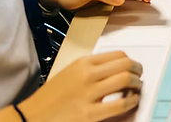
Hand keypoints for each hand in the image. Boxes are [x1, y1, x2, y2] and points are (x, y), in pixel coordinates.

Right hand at [18, 51, 142, 121]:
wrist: (31, 116)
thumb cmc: (49, 97)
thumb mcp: (70, 73)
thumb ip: (91, 69)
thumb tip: (115, 69)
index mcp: (82, 62)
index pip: (118, 55)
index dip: (131, 61)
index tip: (133, 67)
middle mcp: (87, 74)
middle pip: (126, 64)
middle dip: (138, 70)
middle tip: (139, 76)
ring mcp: (89, 93)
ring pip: (126, 79)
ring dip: (137, 84)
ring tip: (136, 89)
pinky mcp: (89, 113)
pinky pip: (120, 104)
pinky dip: (131, 101)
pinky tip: (131, 102)